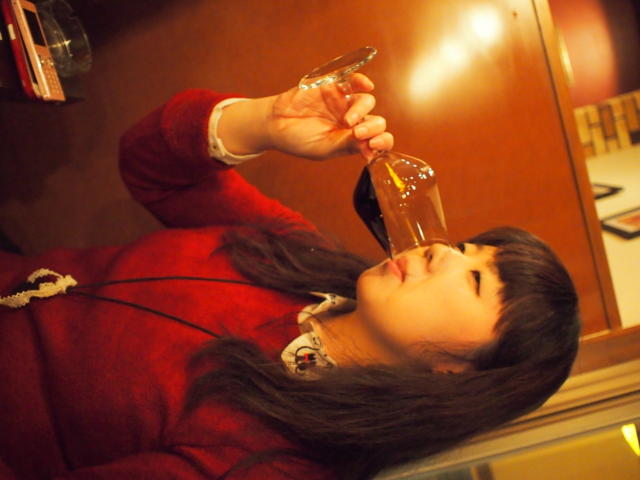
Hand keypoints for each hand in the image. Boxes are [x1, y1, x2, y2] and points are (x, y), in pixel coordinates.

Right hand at [266, 73, 393, 160]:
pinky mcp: (334, 87)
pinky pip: (354, 82)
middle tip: (357, 133)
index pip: (377, 140)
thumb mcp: (324, 148)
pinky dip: (362, 81)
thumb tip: (370, 148)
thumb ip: (347, 145)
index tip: (373, 146)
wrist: (276, 124)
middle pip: (376, 121)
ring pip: (367, 102)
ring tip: (347, 121)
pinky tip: (366, 85)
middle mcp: (352, 122)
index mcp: (352, 140)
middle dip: (372, 128)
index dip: (382, 142)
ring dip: (361, 111)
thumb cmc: (298, 140)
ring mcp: (344, 104)